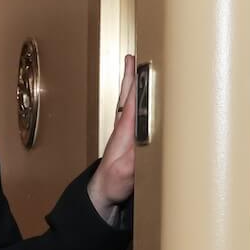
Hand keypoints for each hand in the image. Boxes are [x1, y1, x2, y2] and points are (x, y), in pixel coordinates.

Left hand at [86, 53, 136, 218]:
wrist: (104, 194)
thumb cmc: (113, 183)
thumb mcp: (125, 172)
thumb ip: (134, 158)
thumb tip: (145, 142)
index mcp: (125, 129)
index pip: (132, 99)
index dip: (137, 81)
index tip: (140, 62)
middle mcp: (125, 126)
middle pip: (129, 95)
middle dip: (133, 75)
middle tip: (136, 55)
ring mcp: (126, 131)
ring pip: (130, 101)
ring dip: (134, 84)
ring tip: (137, 66)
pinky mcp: (130, 138)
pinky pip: (135, 112)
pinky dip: (138, 99)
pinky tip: (142, 96)